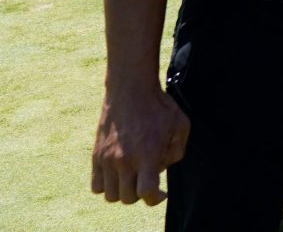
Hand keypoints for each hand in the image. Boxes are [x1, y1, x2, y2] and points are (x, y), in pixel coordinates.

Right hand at [91, 87, 188, 204]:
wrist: (131, 89)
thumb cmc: (159, 107)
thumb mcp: (181, 126)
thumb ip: (176, 152)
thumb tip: (162, 168)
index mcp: (147, 155)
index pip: (146, 193)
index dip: (156, 198)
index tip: (161, 192)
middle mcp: (124, 161)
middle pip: (127, 198)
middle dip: (140, 193)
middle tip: (147, 178)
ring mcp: (106, 159)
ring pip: (110, 196)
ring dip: (122, 191)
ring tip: (132, 176)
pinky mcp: (95, 156)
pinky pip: (95, 186)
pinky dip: (106, 186)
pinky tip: (118, 173)